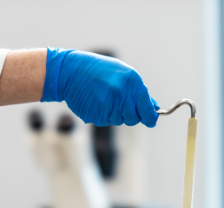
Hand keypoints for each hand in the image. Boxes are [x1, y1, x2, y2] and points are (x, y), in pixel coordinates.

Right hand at [41, 48, 158, 127]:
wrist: (70, 71)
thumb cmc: (99, 70)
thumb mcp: (122, 73)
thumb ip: (138, 91)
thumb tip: (153, 107)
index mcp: (131, 81)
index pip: (146, 108)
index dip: (150, 117)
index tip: (152, 121)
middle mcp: (121, 93)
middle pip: (133, 118)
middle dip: (129, 115)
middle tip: (118, 103)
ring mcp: (108, 105)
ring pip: (118, 121)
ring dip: (113, 113)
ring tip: (103, 97)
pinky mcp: (96, 115)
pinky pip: (104, 121)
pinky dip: (101, 114)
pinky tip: (95, 101)